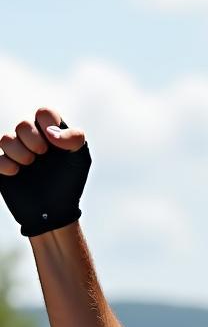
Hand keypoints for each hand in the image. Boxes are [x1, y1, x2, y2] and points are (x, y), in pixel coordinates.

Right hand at [0, 108, 89, 236]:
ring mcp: (15, 152)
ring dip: (20, 152)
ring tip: (29, 165)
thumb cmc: (69, 184)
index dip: (47, 122)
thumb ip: (75, 139)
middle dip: (32, 139)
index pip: (44, 113)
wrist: (54, 213)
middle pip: (23, 124)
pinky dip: (6, 164)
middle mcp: (31, 140)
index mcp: (51, 134)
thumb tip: (51, 132)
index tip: (55, 141)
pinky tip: (16, 173)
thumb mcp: (80, 160)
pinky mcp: (2, 166)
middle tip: (42, 155)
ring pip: (7, 139)